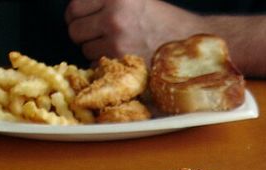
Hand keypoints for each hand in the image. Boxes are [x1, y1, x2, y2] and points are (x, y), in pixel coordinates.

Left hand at [65, 0, 201, 62]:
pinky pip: (98, 67)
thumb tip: (80, 12)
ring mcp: (117, 40)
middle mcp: (114, 16)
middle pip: (75, 30)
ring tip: (117, 49)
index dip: (77, 16)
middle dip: (84, 35)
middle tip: (100, 37)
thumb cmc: (166, 24)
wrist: (191, 47)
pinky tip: (123, 61)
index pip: (75, 6)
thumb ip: (110, 3)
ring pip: (85, 51)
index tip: (83, 20)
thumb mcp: (139, 1)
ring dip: (96, 52)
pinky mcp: (122, 62)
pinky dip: (106, 67)